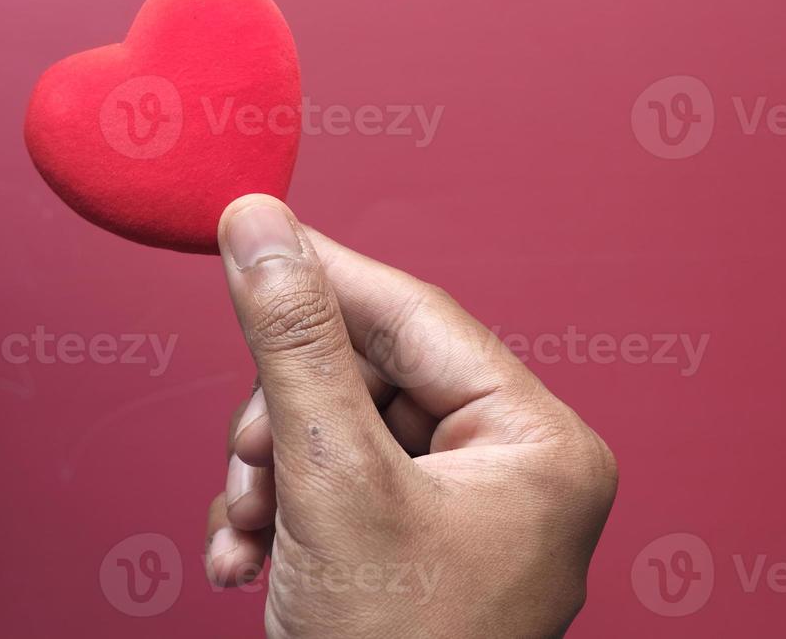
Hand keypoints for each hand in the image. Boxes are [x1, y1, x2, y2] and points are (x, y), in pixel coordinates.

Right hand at [204, 196, 618, 638]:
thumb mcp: (334, 482)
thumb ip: (294, 343)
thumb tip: (260, 226)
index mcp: (540, 447)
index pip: (420, 319)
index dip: (328, 274)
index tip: (252, 230)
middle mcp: (515, 475)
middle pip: (374, 378)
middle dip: (289, 416)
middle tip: (249, 455)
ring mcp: (466, 521)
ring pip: (343, 433)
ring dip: (271, 471)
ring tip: (247, 526)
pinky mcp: (415, 556)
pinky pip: (339, 489)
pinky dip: (281, 514)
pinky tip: (245, 559)